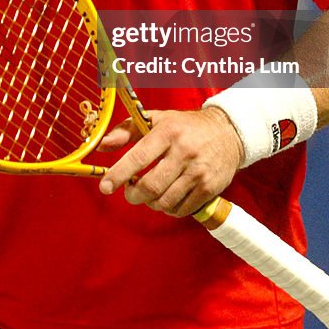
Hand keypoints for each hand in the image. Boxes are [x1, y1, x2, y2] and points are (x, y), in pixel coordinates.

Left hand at [98, 108, 243, 217]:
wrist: (227, 131)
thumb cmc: (185, 126)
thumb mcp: (156, 119)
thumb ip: (126, 131)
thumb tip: (101, 145)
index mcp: (168, 132)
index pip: (138, 157)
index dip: (119, 174)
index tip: (105, 186)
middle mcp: (184, 152)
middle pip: (150, 186)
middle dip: (134, 194)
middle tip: (130, 192)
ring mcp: (198, 172)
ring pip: (164, 201)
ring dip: (151, 202)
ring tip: (151, 192)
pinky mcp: (209, 188)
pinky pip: (181, 209)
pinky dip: (169, 208)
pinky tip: (168, 196)